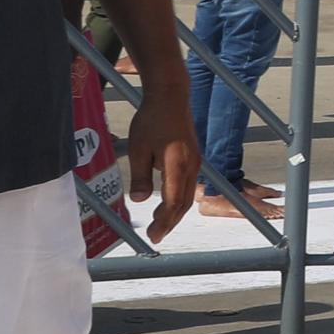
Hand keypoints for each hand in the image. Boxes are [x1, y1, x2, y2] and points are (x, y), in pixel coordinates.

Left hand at [124, 82, 199, 242]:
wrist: (171, 97)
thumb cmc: (152, 120)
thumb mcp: (139, 149)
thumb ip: (141, 176)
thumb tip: (140, 200)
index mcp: (177, 166)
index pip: (173, 202)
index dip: (163, 222)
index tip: (153, 237)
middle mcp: (191, 166)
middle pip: (184, 203)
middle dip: (170, 222)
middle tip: (156, 236)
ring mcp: (194, 162)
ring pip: (188, 195)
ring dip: (175, 212)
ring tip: (161, 223)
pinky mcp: (193, 157)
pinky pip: (188, 185)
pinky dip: (179, 199)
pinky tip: (168, 202)